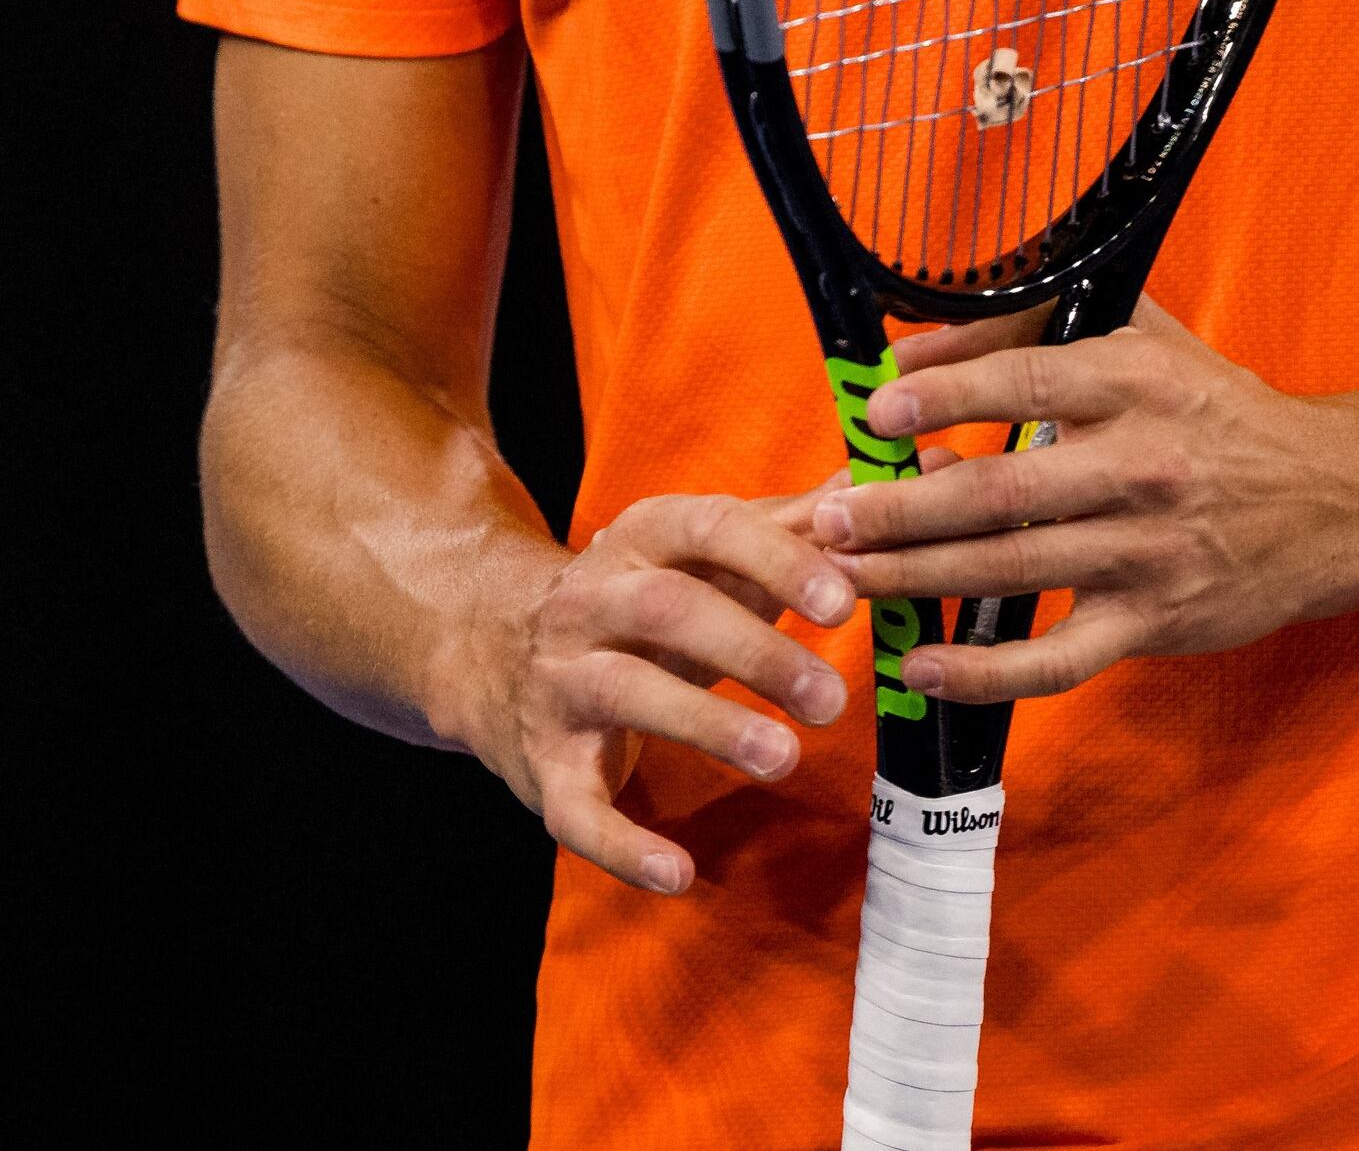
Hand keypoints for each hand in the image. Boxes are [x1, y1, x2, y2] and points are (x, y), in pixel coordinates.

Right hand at [457, 491, 858, 896]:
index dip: (777, 561)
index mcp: (641, 539)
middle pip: (669, 609)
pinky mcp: (543, 765)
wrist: (489, 648)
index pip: (710, 527)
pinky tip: (678, 875)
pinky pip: (577, 808)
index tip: (843, 602)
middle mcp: (589, 601)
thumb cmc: (641, 602)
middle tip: (831, 699)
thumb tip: (869, 484)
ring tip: (784, 759)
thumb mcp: (702, 557)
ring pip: (625, 691)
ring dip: (706, 725)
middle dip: (754, 651)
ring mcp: (559, 682)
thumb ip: (787, 526)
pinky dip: (624, 847)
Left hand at [810, 300, 1358, 701]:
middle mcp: (1141, 466)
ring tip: (844, 576)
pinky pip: (1057, 658)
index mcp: (1136, 383)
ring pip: (1013, 569)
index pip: (1025, 383)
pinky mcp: (1154, 621)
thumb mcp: (1143, 339)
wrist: (1331, 501)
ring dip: (917, 577)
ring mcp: (1148, 551)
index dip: (945, 395)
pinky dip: (985, 672)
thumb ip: (1036, 325)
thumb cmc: (1215, 412)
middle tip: (829, 515)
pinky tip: (922, 668)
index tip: (876, 410)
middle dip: (902, 506)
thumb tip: (917, 343)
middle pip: (1001, 489)